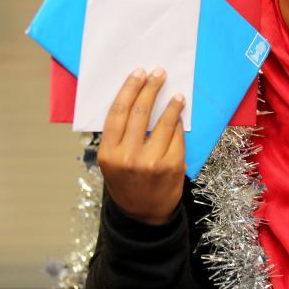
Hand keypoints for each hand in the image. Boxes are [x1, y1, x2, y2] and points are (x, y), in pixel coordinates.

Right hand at [98, 67, 185, 225]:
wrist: (144, 215)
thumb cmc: (128, 183)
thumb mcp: (112, 162)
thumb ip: (120, 136)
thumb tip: (135, 100)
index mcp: (108, 153)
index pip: (118, 113)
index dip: (129, 90)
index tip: (138, 74)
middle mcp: (128, 156)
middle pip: (139, 113)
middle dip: (150, 89)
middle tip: (159, 74)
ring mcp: (151, 162)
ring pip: (163, 123)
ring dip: (171, 105)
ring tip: (176, 94)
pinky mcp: (172, 165)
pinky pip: (177, 138)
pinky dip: (178, 124)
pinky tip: (180, 116)